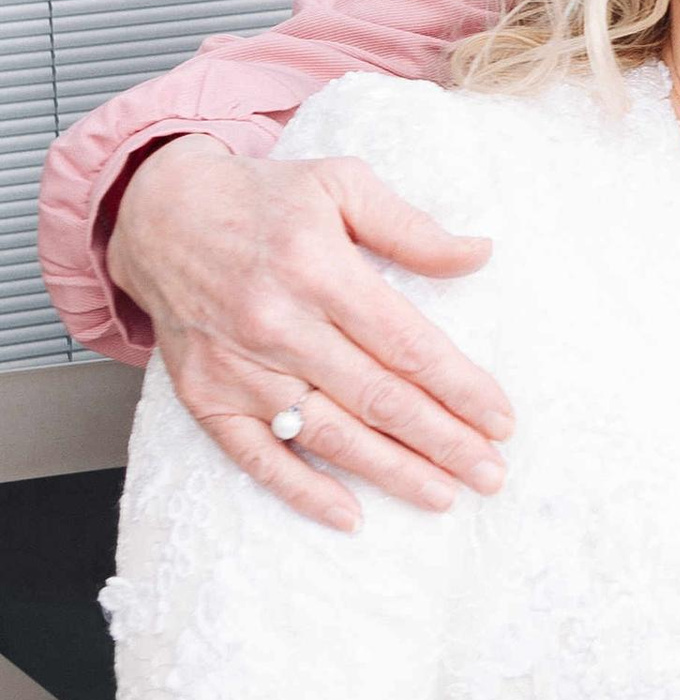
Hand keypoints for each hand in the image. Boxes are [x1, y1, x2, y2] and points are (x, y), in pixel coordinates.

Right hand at [107, 134, 511, 532]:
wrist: (158, 213)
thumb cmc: (263, 199)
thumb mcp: (342, 184)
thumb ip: (411, 228)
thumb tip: (480, 255)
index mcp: (319, 270)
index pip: (407, 345)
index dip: (460, 387)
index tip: (501, 419)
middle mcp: (278, 324)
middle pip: (377, 398)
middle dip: (442, 441)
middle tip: (490, 473)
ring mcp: (238, 367)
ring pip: (327, 434)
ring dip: (391, 472)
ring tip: (444, 496)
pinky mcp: (205, 395)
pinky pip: (257, 457)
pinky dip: (303, 491)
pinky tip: (351, 515)